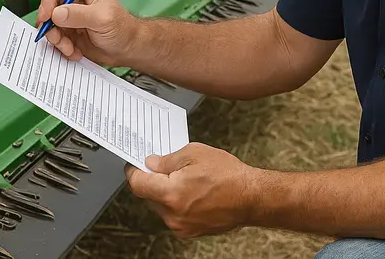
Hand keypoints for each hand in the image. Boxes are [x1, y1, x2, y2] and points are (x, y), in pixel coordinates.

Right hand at [35, 0, 136, 64]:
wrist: (128, 49)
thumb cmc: (121, 28)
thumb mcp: (101, 18)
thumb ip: (78, 15)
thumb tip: (56, 13)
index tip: (46, 16)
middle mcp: (74, 1)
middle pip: (49, 6)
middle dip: (50, 25)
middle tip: (56, 38)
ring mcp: (70, 18)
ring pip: (50, 25)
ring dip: (57, 40)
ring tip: (70, 48)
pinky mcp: (69, 34)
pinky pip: (56, 39)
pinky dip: (62, 48)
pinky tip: (75, 52)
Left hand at [125, 142, 258, 238]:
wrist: (251, 197)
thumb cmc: (228, 175)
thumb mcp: (194, 154)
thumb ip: (167, 160)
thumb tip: (151, 164)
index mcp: (171, 193)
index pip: (138, 184)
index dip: (133, 171)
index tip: (133, 165)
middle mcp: (173, 214)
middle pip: (149, 196)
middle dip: (153, 180)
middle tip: (165, 166)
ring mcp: (181, 226)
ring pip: (161, 206)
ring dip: (166, 192)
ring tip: (185, 178)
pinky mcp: (190, 231)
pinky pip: (174, 214)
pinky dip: (177, 203)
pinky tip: (192, 191)